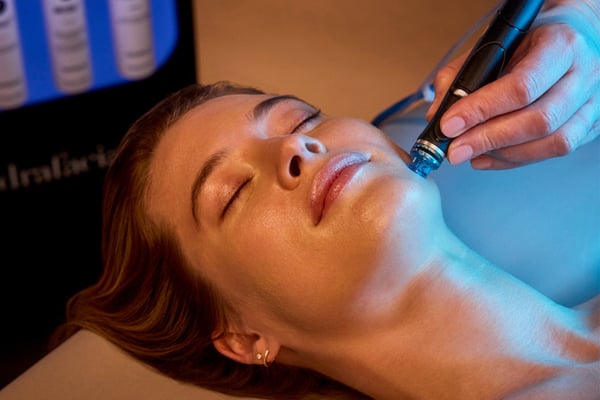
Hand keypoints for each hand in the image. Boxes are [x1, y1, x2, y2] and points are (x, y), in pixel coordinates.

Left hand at [427, 0, 599, 169]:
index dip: (481, 110)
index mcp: (560, 46)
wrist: (577, 37)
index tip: (450, 124)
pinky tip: (488, 157)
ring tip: (469, 154)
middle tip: (455, 150)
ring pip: (550, 142)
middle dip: (487, 139)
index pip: (521, 86)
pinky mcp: (591, 125)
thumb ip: (462, 74)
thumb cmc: (535, 41)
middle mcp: (583, 75)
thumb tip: (438, 113)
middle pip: (537, 120)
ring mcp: (592, 103)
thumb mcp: (497, 42)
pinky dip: (514, 160)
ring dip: (501, 154)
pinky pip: (553, 152)